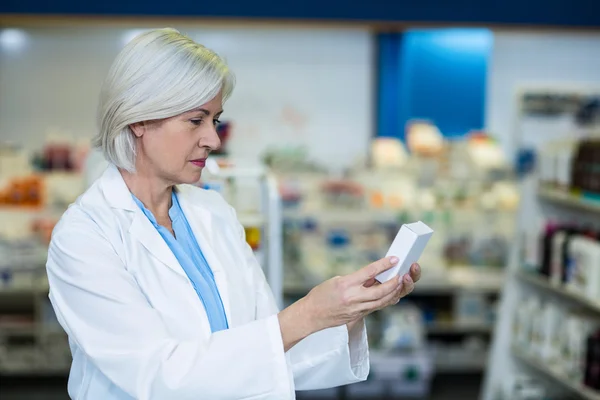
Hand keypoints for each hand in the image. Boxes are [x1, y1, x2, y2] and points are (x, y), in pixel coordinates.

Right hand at [304, 257, 419, 332]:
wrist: (312, 314)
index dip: (384, 264)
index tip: (393, 259)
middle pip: (380, 290)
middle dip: (394, 283)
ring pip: (381, 301)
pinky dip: (385, 300)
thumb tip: (371, 277)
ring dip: (393, 292)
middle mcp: (353, 297)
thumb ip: (355, 279)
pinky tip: (390, 295)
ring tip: (399, 284)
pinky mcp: (358, 315)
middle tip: (401, 275)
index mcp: (346, 284)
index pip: (369, 272)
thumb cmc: (321, 295)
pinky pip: (375, 307)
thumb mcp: (337, 280)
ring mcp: (357, 308)